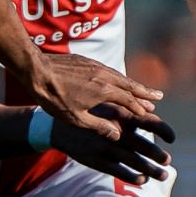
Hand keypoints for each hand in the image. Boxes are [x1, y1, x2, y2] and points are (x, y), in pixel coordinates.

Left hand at [38, 51, 163, 139]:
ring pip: (120, 76)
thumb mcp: (76, 119)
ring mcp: (96, 66)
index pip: (129, 101)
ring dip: (132, 84)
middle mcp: (105, 76)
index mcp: (105, 91)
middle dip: (145, 92)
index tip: (149, 115)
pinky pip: (108, 70)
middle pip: (130, 85)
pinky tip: (116, 80)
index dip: (140, 109)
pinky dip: (118, 77)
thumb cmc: (54, 98)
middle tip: (158, 97)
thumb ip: (99, 127)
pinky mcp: (86, 61)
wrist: (36, 71)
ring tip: (141, 89)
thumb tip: (118, 135)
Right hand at [52, 106, 174, 182]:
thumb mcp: (109, 107)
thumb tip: (155, 113)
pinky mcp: (97, 161)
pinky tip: (142, 179)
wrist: (60, 128)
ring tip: (163, 175)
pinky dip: (133, 177)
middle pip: (142, 144)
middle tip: (168, 160)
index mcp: (120, 114)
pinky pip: (119, 172)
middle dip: (157, 155)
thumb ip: (131, 111)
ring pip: (134, 161)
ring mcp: (105, 147)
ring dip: (151, 170)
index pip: (147, 121)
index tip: (172, 139)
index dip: (163, 130)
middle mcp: (114, 131)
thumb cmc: (93, 116)